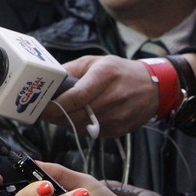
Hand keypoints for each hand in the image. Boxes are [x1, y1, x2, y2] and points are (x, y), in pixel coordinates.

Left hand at [41, 55, 158, 138]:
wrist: (153, 87)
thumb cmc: (120, 72)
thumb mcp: (95, 62)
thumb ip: (70, 70)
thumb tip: (48, 79)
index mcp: (105, 75)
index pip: (77, 96)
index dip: (57, 104)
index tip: (43, 105)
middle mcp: (113, 97)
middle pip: (77, 114)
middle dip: (56, 115)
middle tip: (43, 112)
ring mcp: (117, 116)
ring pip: (81, 126)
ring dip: (65, 122)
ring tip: (57, 114)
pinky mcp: (119, 129)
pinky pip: (91, 133)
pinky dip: (79, 127)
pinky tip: (76, 118)